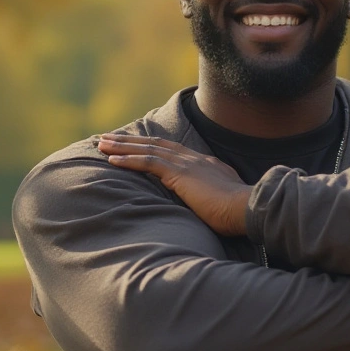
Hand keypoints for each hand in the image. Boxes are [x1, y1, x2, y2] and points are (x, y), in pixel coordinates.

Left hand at [97, 134, 252, 235]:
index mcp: (205, 165)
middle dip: (130, 141)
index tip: (135, 145)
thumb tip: (208, 206)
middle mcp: (194, 159)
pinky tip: (111, 160)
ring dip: (122, 147)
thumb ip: (212, 199)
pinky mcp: (180, 173)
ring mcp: (187, 164)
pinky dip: (128, 160)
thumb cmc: (239, 213)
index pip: (172, 151)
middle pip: (156, 145)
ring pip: (147, 149)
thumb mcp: (224, 202)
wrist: (248, 208)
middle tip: (108, 138)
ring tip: (101, 143)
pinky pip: (148, 163)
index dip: (151, 147)